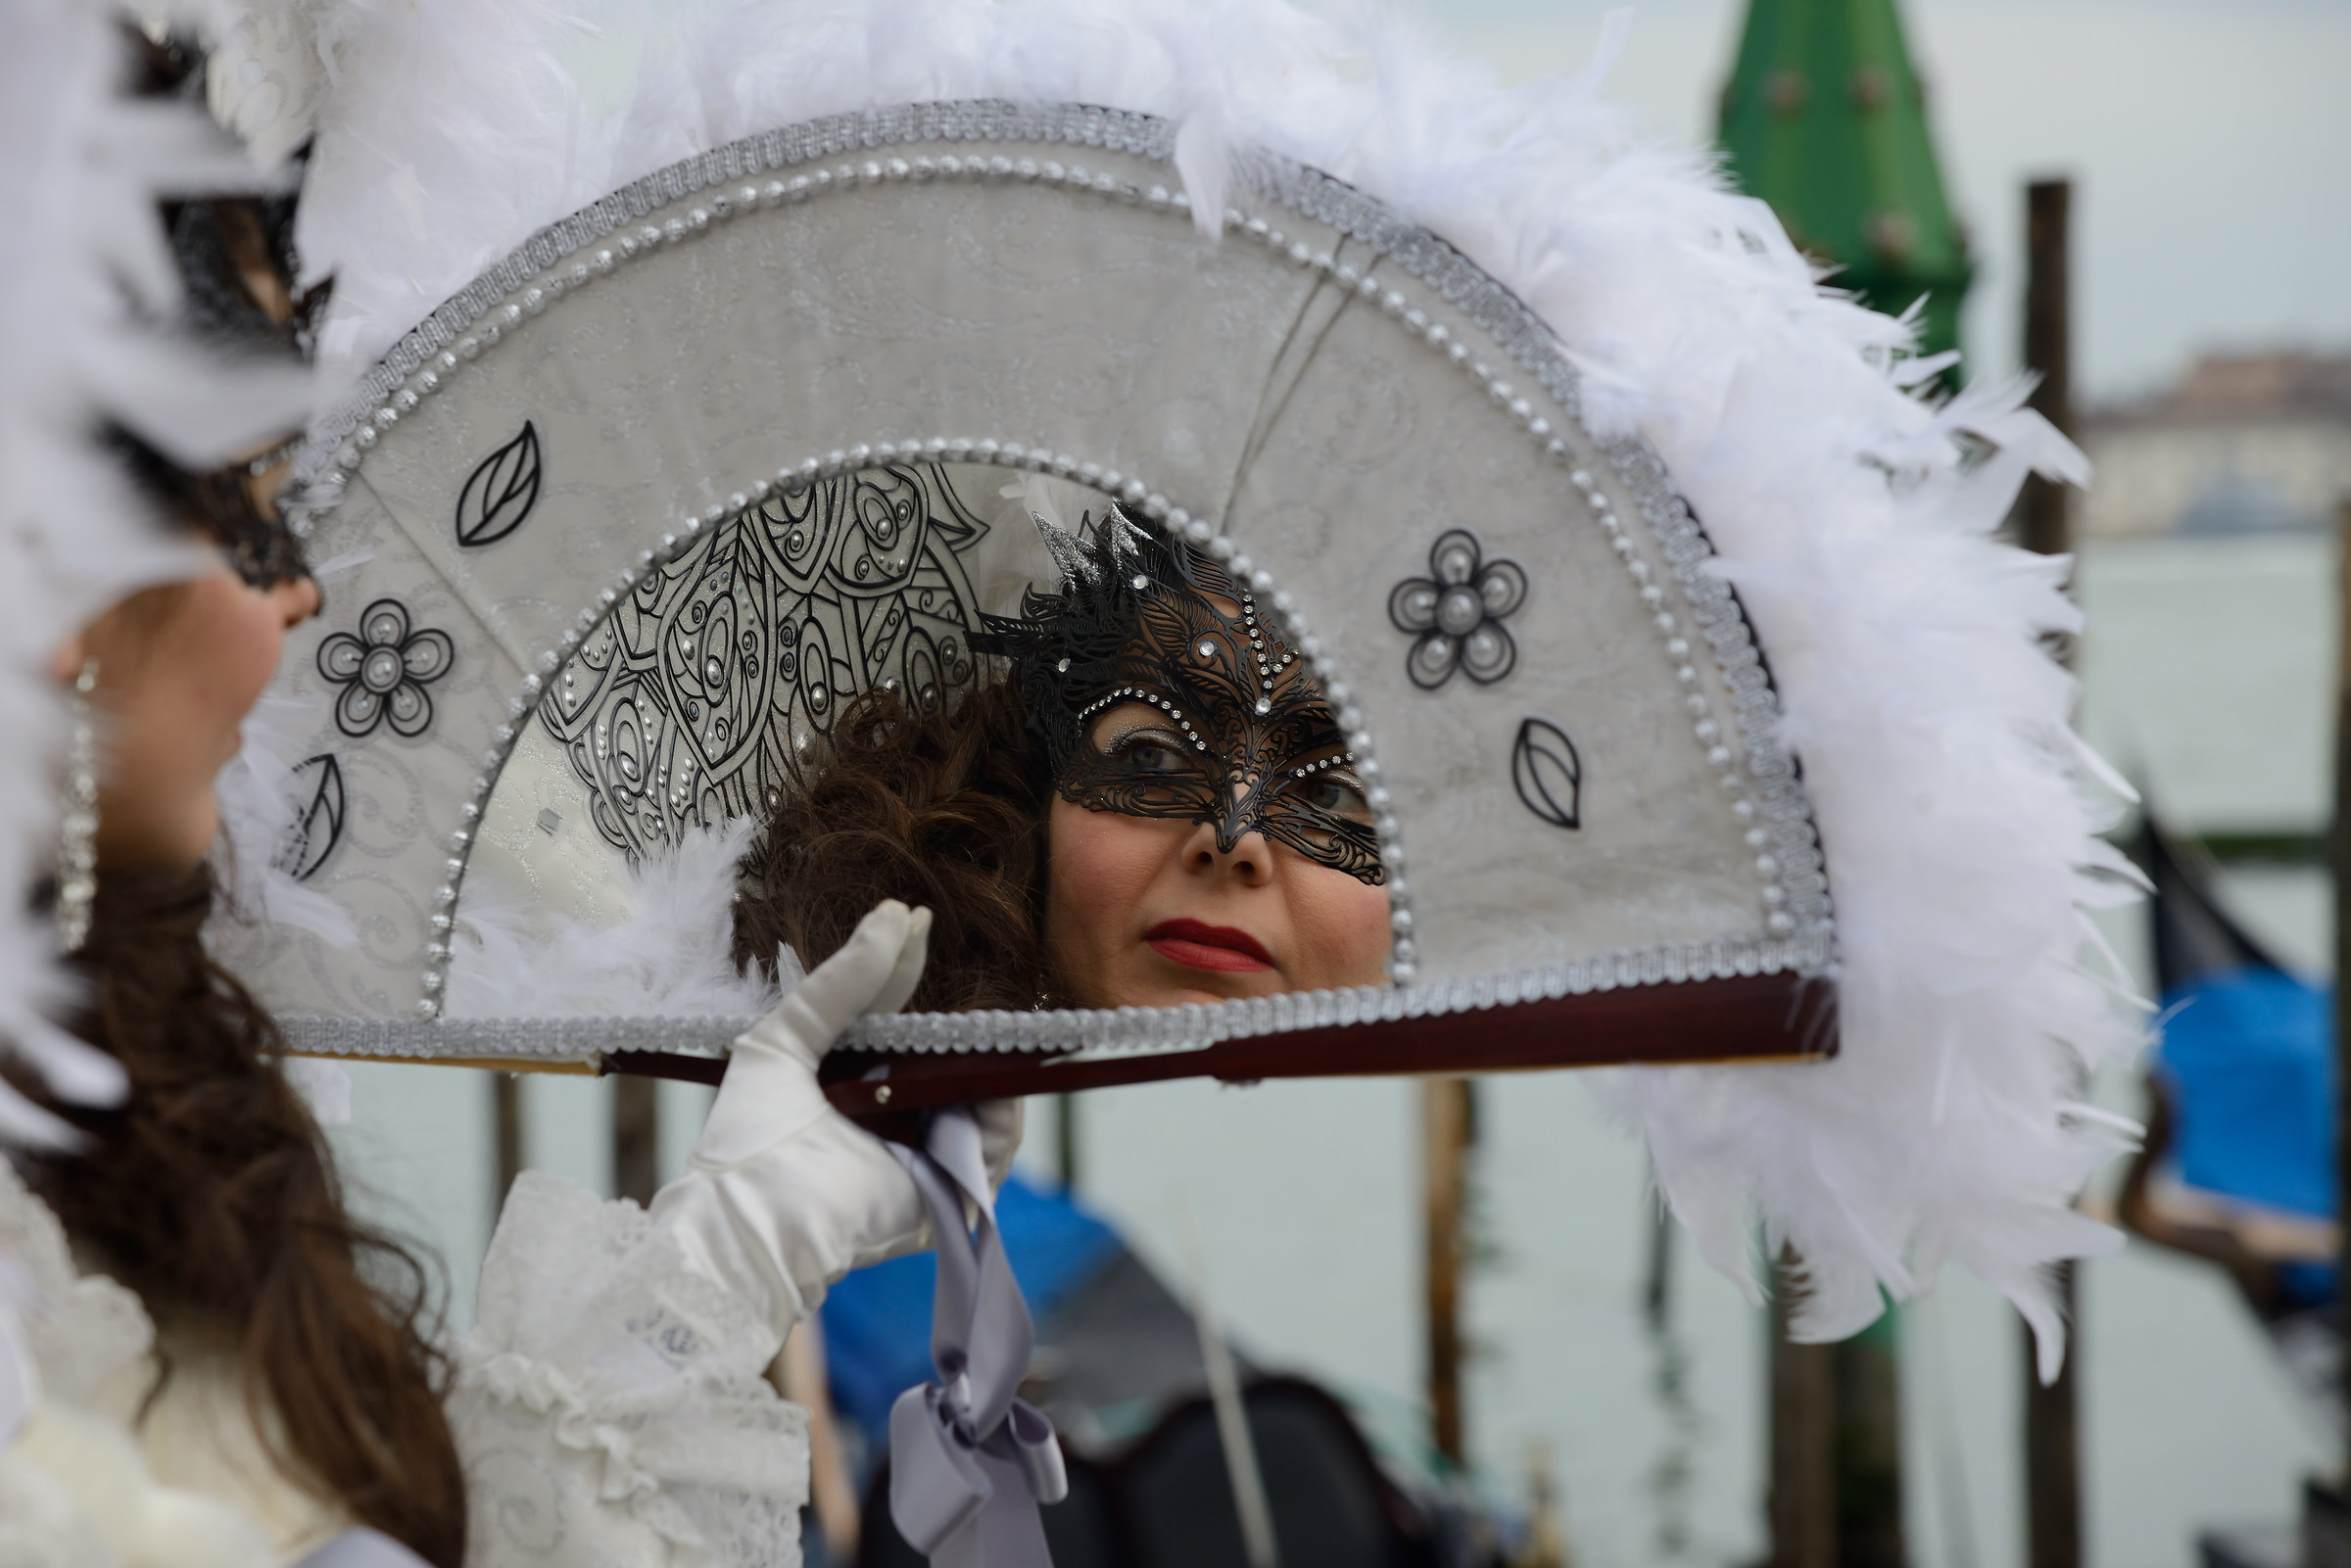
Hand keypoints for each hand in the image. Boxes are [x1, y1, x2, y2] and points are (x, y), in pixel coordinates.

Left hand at [648, 901, 1021, 1343]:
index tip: (920, 920)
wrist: (753, 1215)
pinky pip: (990, 1150)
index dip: (909, 971)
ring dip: (986, 1067)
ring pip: (979, 1101)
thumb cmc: (751, 1132)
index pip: (897, 1018)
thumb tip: (893, 914)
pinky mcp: (942, 1193)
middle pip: (946, 1059)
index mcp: (851, 1081)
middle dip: (963, 1023)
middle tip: (968, 985)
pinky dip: (999, 1116)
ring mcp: (920, 1155)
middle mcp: (890, 1116)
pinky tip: (990, 1086)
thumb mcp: (787, 1037)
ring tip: (981, 1036)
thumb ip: (841, 981)